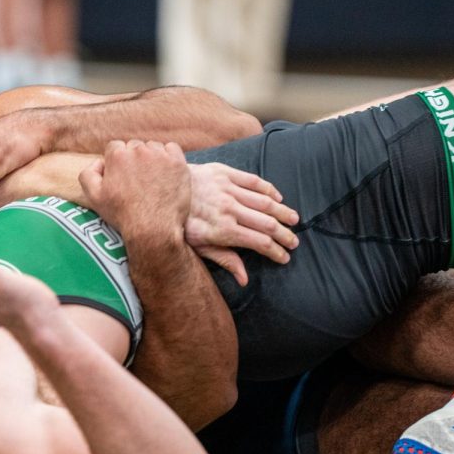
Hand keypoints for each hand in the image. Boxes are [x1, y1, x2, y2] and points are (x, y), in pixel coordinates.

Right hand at [79, 140, 189, 246]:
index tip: (123, 177)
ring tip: (152, 180)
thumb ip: (88, 174)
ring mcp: (160, 155)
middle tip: (138, 181)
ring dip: (152, 158)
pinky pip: (172, 149)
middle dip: (134, 160)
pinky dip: (169, 158)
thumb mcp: (94, 197)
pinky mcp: (178, 162)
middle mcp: (138, 150)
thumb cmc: (123, 215)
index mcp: (117, 155)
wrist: (153, 229)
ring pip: (153, 148)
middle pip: (134, 147)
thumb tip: (99, 161)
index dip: (117, 163)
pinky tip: (165, 174)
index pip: (115, 148)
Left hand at [185, 163, 298, 285]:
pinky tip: (277, 198)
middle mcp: (229, 210)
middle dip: (285, 235)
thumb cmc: (178, 224)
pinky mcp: (224, 173)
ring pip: (265, 202)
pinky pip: (253, 181)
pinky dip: (269, 190)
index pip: (260, 243)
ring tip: (294, 220)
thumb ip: (224, 260)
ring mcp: (228, 190)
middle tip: (295, 242)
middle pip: (268, 224)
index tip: (285, 258)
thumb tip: (245, 279)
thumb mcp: (197, 247)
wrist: (158, 191)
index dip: (276, 252)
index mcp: (224, 231)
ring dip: (283, 212)